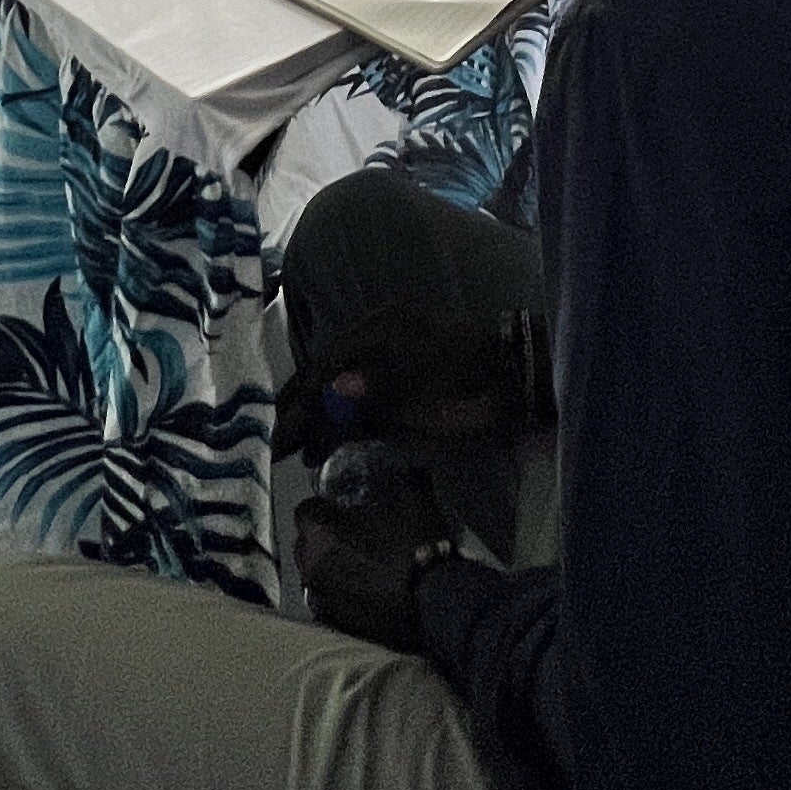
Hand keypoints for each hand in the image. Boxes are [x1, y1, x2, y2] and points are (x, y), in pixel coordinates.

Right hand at [274, 309, 522, 464]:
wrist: (512, 383)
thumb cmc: (470, 369)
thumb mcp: (426, 370)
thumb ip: (379, 381)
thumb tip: (333, 387)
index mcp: (376, 332)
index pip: (325, 366)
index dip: (301, 397)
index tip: (282, 427)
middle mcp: (373, 353)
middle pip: (325, 384)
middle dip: (300, 413)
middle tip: (278, 447)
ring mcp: (384, 380)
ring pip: (338, 404)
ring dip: (317, 428)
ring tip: (297, 457)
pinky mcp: (397, 405)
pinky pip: (358, 419)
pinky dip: (338, 434)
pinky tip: (321, 452)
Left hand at [298, 457, 455, 651]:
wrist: (432, 604)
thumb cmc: (416, 545)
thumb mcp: (415, 499)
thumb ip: (406, 477)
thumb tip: (409, 465)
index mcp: (320, 531)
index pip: (306, 509)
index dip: (324, 506)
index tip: (343, 507)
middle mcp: (310, 566)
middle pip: (305, 544)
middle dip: (322, 538)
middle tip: (351, 536)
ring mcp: (320, 598)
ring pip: (315, 575)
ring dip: (329, 567)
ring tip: (357, 566)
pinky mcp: (335, 623)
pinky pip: (328, 601)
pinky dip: (340, 594)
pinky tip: (363, 592)